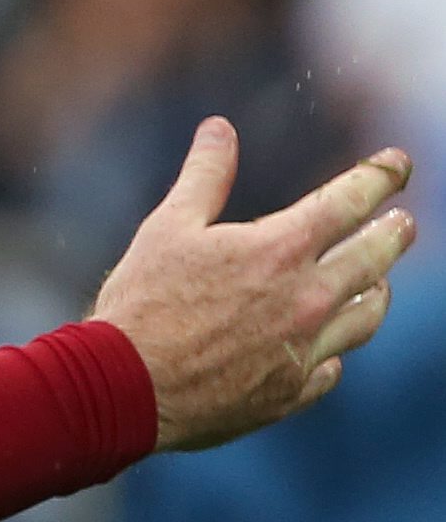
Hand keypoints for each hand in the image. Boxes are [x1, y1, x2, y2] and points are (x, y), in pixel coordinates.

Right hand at [94, 121, 414, 451]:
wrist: (119, 391)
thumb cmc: (140, 306)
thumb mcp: (166, 230)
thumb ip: (204, 177)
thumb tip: (219, 128)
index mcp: (282, 247)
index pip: (356, 197)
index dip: (384, 174)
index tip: (397, 164)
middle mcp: (308, 297)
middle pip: (379, 254)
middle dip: (395, 232)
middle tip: (401, 224)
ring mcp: (302, 349)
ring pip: (367, 315)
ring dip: (373, 292)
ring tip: (372, 285)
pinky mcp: (287, 394)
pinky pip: (330, 369)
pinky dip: (330, 354)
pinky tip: (321, 349)